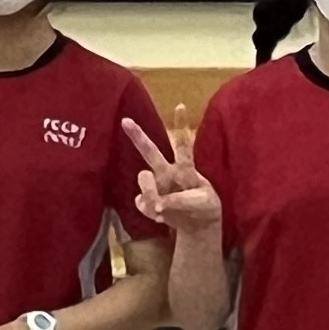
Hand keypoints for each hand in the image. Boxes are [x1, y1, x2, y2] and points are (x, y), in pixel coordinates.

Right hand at [124, 112, 220, 239]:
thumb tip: (155, 204)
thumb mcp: (201, 204)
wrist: (197, 225)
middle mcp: (167, 172)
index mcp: (185, 168)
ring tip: (162, 208)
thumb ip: (179, 201)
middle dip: (138, 136)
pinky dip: (150, 211)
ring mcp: (156, 186)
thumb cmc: (202, 207)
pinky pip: (142, 203)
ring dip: (151, 192)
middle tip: (126, 121)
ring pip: (144, 180)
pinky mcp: (147, 201)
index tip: (180, 105)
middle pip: (150, 152)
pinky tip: (161, 216)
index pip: (182, 145)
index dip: (181, 126)